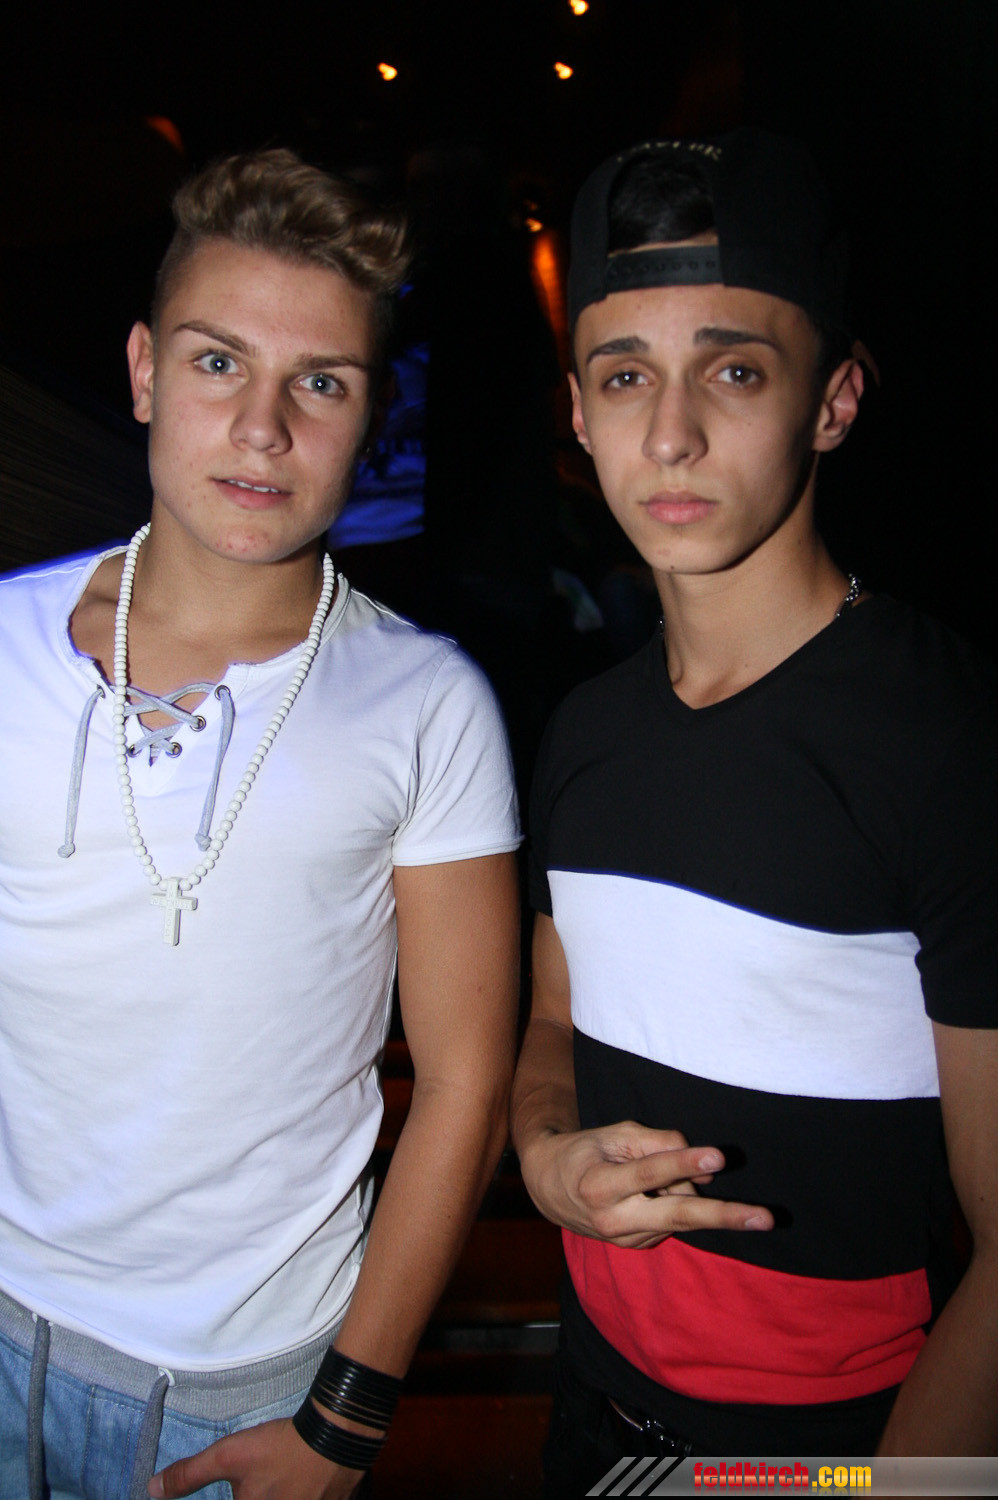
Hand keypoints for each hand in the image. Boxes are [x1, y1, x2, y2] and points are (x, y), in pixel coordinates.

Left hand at [148, 1418, 364, 1499]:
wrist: (336, 1438)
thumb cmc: (279, 1450)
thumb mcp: (229, 1457)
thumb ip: (189, 1475)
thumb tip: (151, 1489)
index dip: (235, 1495)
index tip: (238, 1486)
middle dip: (248, 1492)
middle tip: (257, 1479)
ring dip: (272, 1493)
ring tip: (275, 1478)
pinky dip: (293, 1495)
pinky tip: (294, 1484)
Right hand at [519, 1120, 773, 1247]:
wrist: (549, 1189)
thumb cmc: (586, 1151)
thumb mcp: (614, 1134)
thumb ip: (659, 1144)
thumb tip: (708, 1168)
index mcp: (599, 1187)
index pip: (650, 1173)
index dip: (685, 1162)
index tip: (719, 1156)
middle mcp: (614, 1222)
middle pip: (680, 1216)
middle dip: (726, 1216)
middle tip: (767, 1218)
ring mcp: (628, 1240)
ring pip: (681, 1213)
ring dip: (689, 1190)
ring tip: (666, 1168)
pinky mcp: (640, 1246)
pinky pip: (673, 1219)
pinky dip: (676, 1198)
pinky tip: (655, 1189)